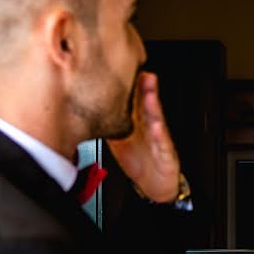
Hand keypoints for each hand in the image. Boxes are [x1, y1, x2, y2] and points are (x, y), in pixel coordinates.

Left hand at [106, 72, 180, 202]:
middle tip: (140, 70)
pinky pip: (162, 142)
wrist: (155, 186)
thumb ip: (108, 124)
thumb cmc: (139, 162)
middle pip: (145, 103)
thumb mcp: (118, 142)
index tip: (120, 68)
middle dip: (143, 86)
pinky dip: (160, 133)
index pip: (131, 100)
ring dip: (153, 103)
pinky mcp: (166, 152)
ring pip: (156, 118)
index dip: (128, 85)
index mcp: (136, 123)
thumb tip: (87, 112)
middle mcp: (148, 127)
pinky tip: (156, 125)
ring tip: (150, 88)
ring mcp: (158, 138)